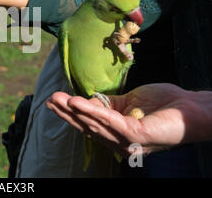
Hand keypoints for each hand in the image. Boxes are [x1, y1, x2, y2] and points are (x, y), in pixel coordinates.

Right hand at [46, 83, 211, 156]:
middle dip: (67, 113)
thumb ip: (109, 104)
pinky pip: (110, 122)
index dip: (71, 113)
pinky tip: (79, 103)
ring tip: (60, 99)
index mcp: (116, 133)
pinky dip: (93, 112)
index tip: (55, 99)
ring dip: (75, 112)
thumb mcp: (129, 102)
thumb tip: (87, 101)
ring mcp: (128, 141)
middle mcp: (119, 142)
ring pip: (95, 125)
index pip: (89, 124)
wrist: (191, 106)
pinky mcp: (137, 135)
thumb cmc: (163, 103)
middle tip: (50, 100)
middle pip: (87, 127)